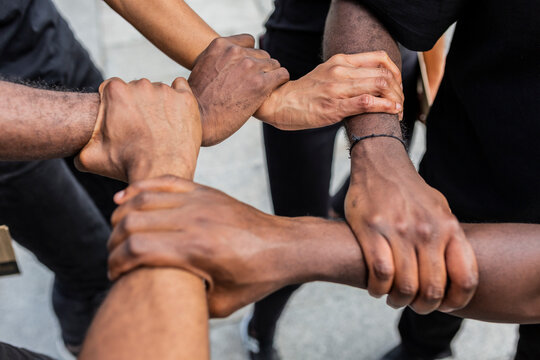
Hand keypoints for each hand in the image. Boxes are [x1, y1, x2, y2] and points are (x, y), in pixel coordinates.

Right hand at [75, 77, 201, 181]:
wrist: (161, 173)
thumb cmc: (126, 165)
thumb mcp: (90, 157)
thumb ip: (78, 145)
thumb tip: (72, 146)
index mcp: (115, 91)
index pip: (113, 89)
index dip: (117, 107)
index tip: (124, 122)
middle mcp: (141, 85)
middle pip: (137, 89)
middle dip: (138, 105)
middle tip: (143, 129)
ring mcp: (166, 91)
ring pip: (160, 91)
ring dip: (159, 104)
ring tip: (160, 129)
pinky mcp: (186, 99)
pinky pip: (181, 89)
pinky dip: (179, 99)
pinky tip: (175, 117)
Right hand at [106, 175, 298, 316]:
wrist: (283, 247)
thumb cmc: (255, 277)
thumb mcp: (221, 303)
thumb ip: (188, 300)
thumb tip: (159, 294)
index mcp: (197, 249)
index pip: (137, 248)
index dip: (116, 262)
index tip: (115, 274)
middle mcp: (194, 220)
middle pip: (132, 221)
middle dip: (114, 241)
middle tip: (114, 256)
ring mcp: (200, 201)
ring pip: (142, 198)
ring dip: (121, 215)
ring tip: (117, 232)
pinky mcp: (205, 191)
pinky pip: (164, 180)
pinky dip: (139, 188)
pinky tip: (125, 198)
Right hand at [189, 34, 289, 145]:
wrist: (200, 120)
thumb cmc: (197, 101)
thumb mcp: (202, 69)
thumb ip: (218, 59)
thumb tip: (225, 60)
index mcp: (220, 45)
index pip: (248, 41)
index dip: (250, 56)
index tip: (246, 70)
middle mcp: (236, 52)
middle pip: (262, 54)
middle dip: (260, 68)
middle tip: (253, 85)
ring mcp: (249, 67)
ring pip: (273, 64)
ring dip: (270, 76)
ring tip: (261, 91)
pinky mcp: (261, 84)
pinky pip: (282, 75)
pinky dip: (280, 82)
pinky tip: (272, 91)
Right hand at [255, 51, 403, 129]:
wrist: (279, 103)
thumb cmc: (304, 93)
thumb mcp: (327, 73)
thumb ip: (348, 73)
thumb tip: (371, 80)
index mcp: (341, 60)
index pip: (380, 58)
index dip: (396, 72)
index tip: (397, 85)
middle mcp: (341, 71)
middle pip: (384, 73)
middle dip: (399, 90)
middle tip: (400, 102)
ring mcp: (338, 88)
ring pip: (380, 85)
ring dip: (396, 99)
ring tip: (398, 109)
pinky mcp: (335, 107)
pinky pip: (368, 102)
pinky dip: (386, 107)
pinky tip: (393, 112)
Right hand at [346, 139, 477, 313]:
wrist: (380, 164)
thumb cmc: (410, 191)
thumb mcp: (440, 210)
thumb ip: (449, 239)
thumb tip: (454, 272)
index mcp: (448, 227)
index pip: (465, 278)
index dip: (456, 301)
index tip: (444, 305)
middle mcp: (427, 230)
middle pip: (432, 288)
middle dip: (423, 306)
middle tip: (414, 305)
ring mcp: (399, 230)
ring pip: (405, 285)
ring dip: (398, 300)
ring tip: (393, 298)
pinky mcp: (372, 229)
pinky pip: (380, 272)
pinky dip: (378, 288)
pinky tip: (376, 287)